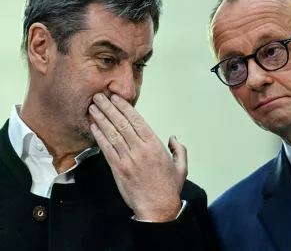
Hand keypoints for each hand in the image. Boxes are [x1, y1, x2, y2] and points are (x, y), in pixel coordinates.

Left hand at [88, 93, 187, 221]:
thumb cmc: (168, 188)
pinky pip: (107, 149)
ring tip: (93, 107)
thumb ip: (179, 149)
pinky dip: (99, 137)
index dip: (125, 107)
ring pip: (112, 134)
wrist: (157, 208)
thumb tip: (173, 137)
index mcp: (155, 146)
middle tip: (99, 97)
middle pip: (122, 124)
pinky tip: (93, 127)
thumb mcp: (181, 167)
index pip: (137, 121)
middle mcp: (140, 150)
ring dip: (101, 119)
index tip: (116, 97)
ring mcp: (127, 159)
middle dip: (109, 108)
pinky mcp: (118, 169)